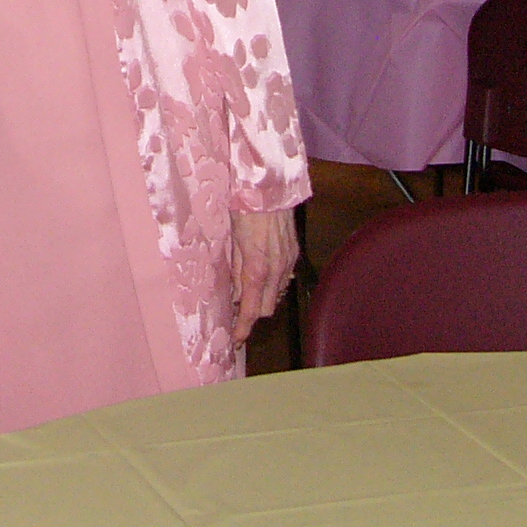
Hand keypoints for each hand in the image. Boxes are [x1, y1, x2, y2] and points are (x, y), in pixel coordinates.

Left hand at [229, 209, 297, 343]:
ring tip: (248, 291)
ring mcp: (288, 261)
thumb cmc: (243, 210)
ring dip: (264, 298)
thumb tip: (235, 294)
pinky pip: (285, 277)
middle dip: (254, 314)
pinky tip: (263, 274)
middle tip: (237, 311)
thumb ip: (235, 270)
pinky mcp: (294, 252)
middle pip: (268, 308)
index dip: (243, 328)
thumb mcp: (232, 241)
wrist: (269, 187)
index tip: (236, 340)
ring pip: (278, 293)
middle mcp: (276, 269)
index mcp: (256, 268)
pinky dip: (274, 283)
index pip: (251, 309)